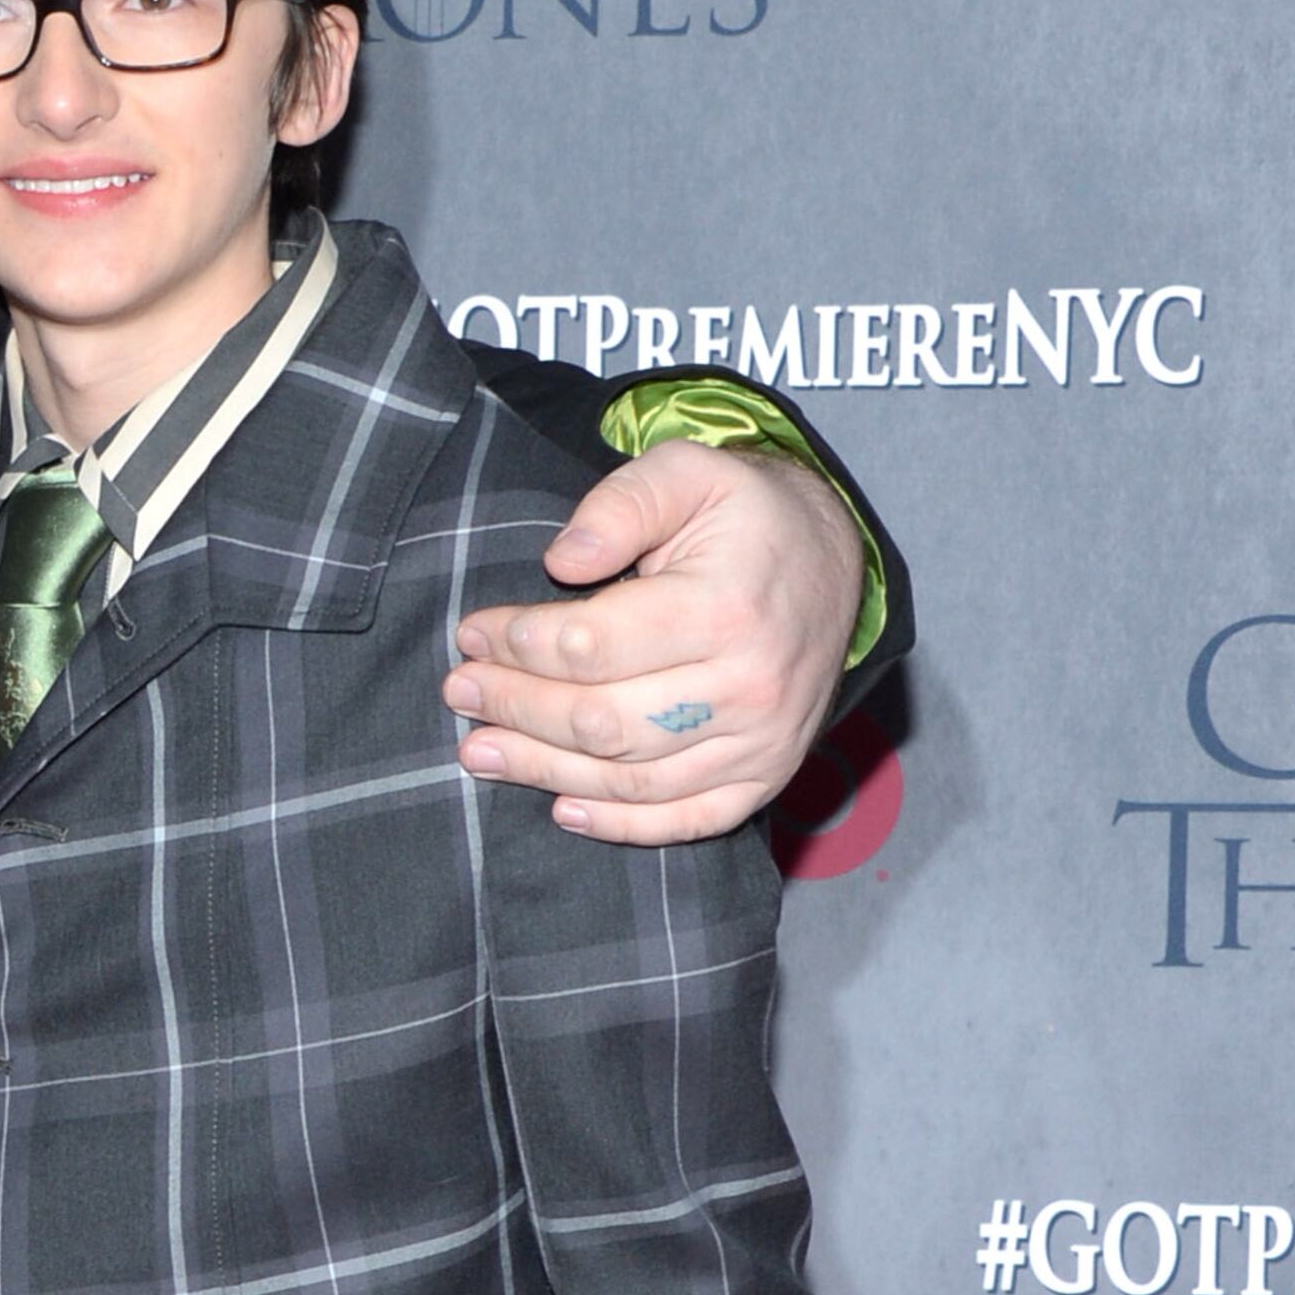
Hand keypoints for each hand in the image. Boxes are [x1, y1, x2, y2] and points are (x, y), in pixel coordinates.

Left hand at [446, 438, 866, 843]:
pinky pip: (686, 820)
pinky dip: (620, 822)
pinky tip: (561, 807)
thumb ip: (622, 503)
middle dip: (518, 708)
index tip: (474, 633)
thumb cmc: (747, 515)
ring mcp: (761, 742)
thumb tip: (564, 559)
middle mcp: (751, 686)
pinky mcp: (765, 778)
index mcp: (728, 607)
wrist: (834, 564)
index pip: (596, 647)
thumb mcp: (689, 471)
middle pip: (603, 721)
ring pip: (632, 777)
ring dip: (544, 770)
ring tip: (478, 750)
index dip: (521, 644)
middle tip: (460, 692)